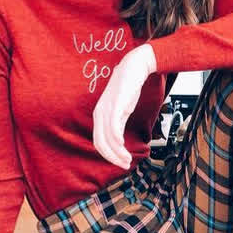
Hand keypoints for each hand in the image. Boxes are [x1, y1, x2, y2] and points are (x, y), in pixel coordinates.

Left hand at [92, 44, 156, 168]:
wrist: (134, 68)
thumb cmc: (128, 88)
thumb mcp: (121, 109)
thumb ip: (118, 123)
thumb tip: (119, 142)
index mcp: (99, 116)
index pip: (99, 142)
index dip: (109, 156)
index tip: (121, 162)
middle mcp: (100, 113)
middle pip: (100, 144)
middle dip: (112, 158)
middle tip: (124, 165)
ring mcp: (107, 109)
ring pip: (107, 138)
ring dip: (118, 152)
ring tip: (127, 159)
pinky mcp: (116, 105)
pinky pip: (113, 127)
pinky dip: (117, 139)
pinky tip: (123, 145)